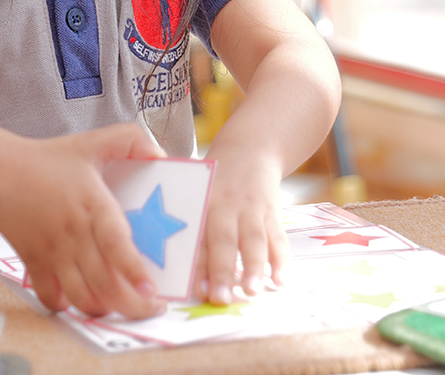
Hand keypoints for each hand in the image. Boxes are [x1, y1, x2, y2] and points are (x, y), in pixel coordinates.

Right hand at [0, 123, 167, 319]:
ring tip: (122, 306)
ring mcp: (51, 250)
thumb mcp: (92, 141)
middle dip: (133, 305)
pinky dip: (67, 306)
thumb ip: (131, 139)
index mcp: (91, 202)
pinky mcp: (33, 261)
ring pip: (81, 297)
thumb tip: (161, 156)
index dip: (134, 270)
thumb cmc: (48, 157)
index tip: (152, 289)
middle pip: (104, 283)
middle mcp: (73, 232)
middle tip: (151, 308)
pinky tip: (81, 299)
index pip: (116, 243)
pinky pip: (50, 296)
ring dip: (105, 310)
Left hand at [193, 142, 287, 304]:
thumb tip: (162, 252)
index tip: (196, 289)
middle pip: (223, 239)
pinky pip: (278, 237)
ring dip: (253, 267)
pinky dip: (281, 260)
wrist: (251, 147)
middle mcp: (226, 206)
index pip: (197, 236)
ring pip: (253, 240)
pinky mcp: (273, 212)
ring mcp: (252, 209)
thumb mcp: (196, 186)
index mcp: (202, 202)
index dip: (196, 263)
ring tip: (252, 292)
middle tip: (220, 298)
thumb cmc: (215, 178)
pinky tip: (281, 280)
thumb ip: (184, 215)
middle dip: (221, 270)